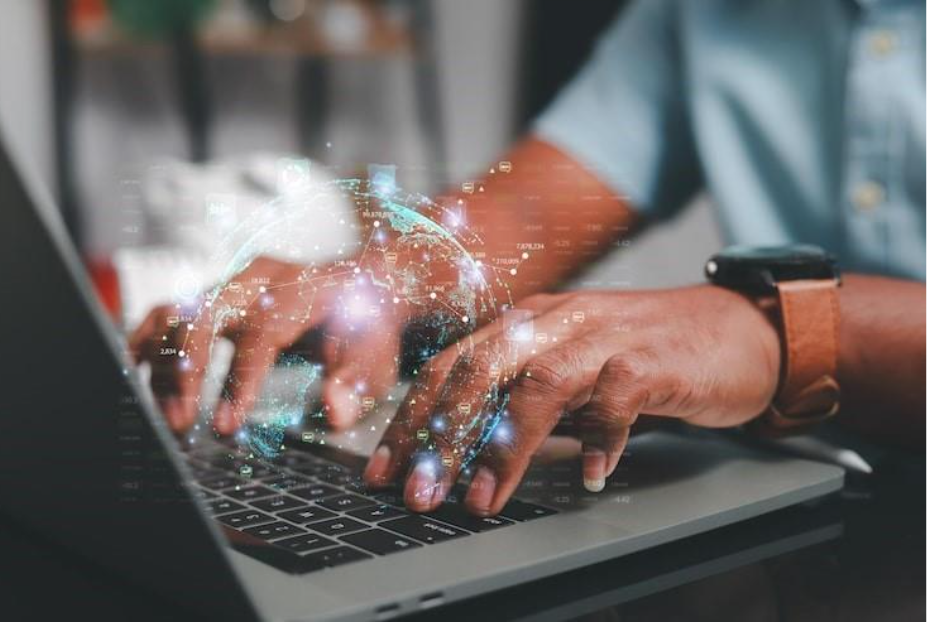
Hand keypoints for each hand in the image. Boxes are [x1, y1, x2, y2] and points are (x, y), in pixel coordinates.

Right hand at [129, 256, 405, 433]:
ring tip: (170, 419)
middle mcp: (261, 279)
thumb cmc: (367, 328)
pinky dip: (148, 346)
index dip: (240, 380)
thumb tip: (333, 410)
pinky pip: (169, 314)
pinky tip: (139, 382)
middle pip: (204, 312)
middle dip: (184, 370)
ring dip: (162, 367)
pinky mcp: (216, 294)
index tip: (226, 426)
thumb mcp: (376, 358)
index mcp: (302, 289)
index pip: (263, 331)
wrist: (364, 288)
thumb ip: (357, 383)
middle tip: (180, 425)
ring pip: (178, 312)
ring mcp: (233, 283)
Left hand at [364, 286, 781, 514]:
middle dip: (442, 437)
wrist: (734, 331)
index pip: (452, 366)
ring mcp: (605, 336)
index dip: (414, 418)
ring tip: (482, 497)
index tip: (386, 469)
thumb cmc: (643, 356)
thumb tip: (462, 452)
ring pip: (539, 383)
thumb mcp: (569, 372)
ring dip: (504, 446)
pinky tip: (590, 476)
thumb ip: (521, 400)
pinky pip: (618, 398)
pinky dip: (600, 438)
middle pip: (480, 371)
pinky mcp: (653, 359)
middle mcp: (557, 322)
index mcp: (527, 324)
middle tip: (419, 493)